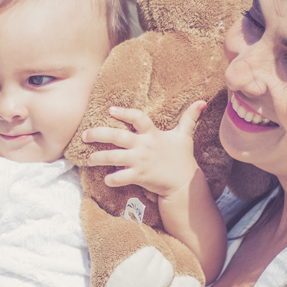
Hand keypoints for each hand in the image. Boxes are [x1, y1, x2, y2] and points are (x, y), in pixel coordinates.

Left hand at [83, 101, 204, 198]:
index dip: (123, 113)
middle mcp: (144, 146)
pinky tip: (105, 179)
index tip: (110, 110)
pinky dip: (111, 179)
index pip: (137, 117)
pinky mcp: (140, 176)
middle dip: (98, 134)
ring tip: (88, 159)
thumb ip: (190, 118)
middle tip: (84, 134)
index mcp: (153, 134)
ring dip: (98, 158)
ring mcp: (140, 161)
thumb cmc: (182, 159)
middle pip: (117, 136)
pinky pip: (121, 177)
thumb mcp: (185, 136)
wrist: (185, 184)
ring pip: (114, 157)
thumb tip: (201, 102)